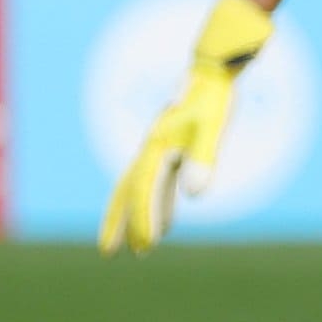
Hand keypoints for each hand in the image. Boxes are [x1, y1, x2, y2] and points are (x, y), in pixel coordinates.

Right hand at [100, 0, 273, 253]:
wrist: (213, 70)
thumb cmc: (213, 98)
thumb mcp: (213, 129)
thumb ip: (203, 159)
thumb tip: (196, 194)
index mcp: (156, 146)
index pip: (143, 191)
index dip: (143, 220)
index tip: (144, 247)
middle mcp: (151, 148)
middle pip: (126, 192)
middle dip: (118, 222)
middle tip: (107, 251)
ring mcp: (159, 147)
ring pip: (138, 187)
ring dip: (137, 214)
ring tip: (139, 244)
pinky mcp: (172, 145)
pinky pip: (158, 180)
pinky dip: (159, 201)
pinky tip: (170, 222)